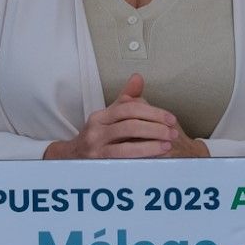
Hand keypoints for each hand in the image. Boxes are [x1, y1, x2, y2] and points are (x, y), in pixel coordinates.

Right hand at [48, 75, 206, 158]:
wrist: (71, 160)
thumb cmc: (96, 137)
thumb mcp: (109, 117)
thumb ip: (126, 99)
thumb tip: (138, 78)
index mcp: (100, 116)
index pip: (128, 108)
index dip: (152, 112)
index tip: (170, 118)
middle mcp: (95, 131)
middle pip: (130, 126)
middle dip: (155, 128)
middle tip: (173, 132)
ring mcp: (95, 150)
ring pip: (127, 146)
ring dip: (152, 145)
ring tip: (168, 144)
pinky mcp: (99, 166)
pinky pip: (123, 162)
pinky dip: (142, 159)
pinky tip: (155, 158)